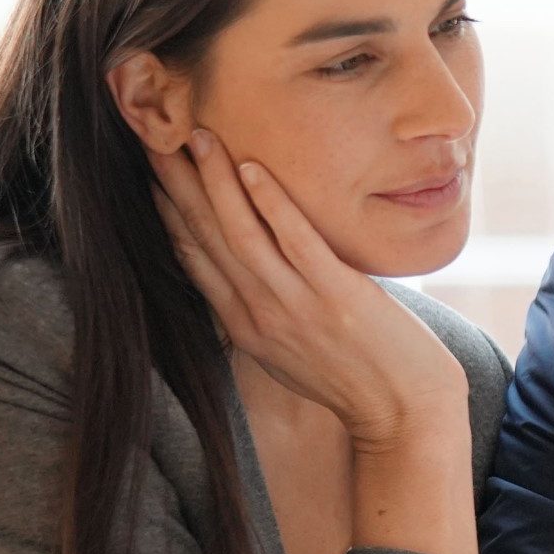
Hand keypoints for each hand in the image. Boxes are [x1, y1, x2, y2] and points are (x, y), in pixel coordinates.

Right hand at [152, 129, 463, 450]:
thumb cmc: (354, 378)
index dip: (166, 212)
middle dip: (176, 186)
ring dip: (216, 183)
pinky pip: (297, 243)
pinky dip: (272, 205)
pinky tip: (254, 168)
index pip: (192, 258)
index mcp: (244, 326)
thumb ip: (261, 313)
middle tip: (153, 138)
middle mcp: (259, 315)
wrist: (405, 416)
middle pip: (205, 239)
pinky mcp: (338, 298)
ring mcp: (296, 306)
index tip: (149, 171)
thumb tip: (244, 276)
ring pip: (241, 235)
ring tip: (198, 138)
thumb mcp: (287, 352)